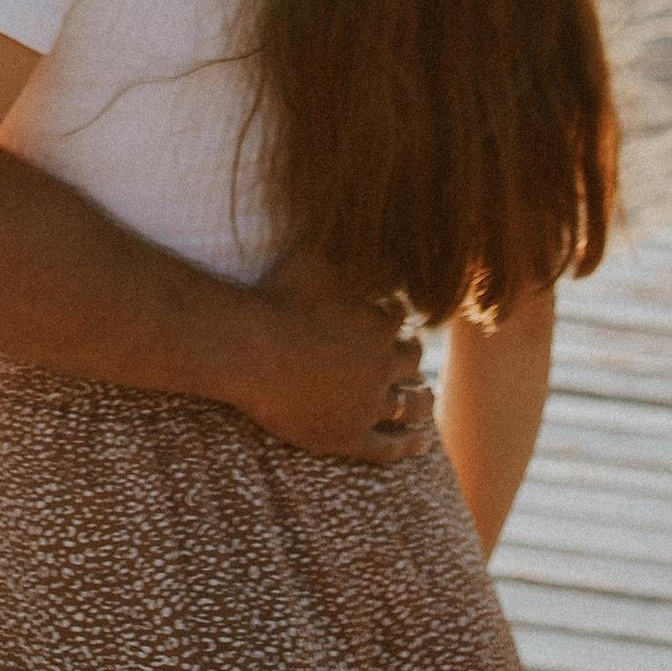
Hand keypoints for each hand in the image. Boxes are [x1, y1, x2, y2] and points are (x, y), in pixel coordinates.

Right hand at [236, 258, 432, 468]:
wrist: (245, 351)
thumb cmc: (275, 299)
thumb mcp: (313, 256)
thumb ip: (342, 244)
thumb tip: (359, 222)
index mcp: (381, 327)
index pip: (401, 323)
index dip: (395, 319)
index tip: (390, 318)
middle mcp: (382, 367)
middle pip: (410, 363)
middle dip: (410, 357)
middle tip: (409, 356)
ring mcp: (367, 406)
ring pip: (410, 405)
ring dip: (421, 400)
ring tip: (426, 399)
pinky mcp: (347, 437)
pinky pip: (387, 448)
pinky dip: (407, 445)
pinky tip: (420, 443)